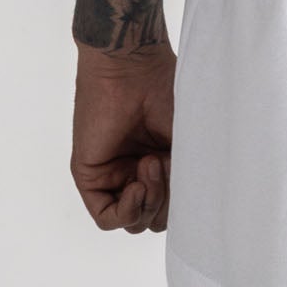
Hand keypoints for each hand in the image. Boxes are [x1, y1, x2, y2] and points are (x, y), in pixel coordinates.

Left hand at [71, 39, 174, 234]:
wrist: (132, 66)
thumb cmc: (164, 90)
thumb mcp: (186, 140)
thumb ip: (188, 176)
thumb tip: (196, 210)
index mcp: (162, 161)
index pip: (172, 206)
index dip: (183, 203)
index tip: (191, 178)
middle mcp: (137, 171)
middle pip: (153, 218)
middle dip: (166, 203)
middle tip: (168, 165)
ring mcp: (114, 175)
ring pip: (133, 220)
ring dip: (149, 202)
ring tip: (152, 164)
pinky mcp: (90, 176)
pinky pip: (107, 216)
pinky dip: (127, 210)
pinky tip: (137, 184)